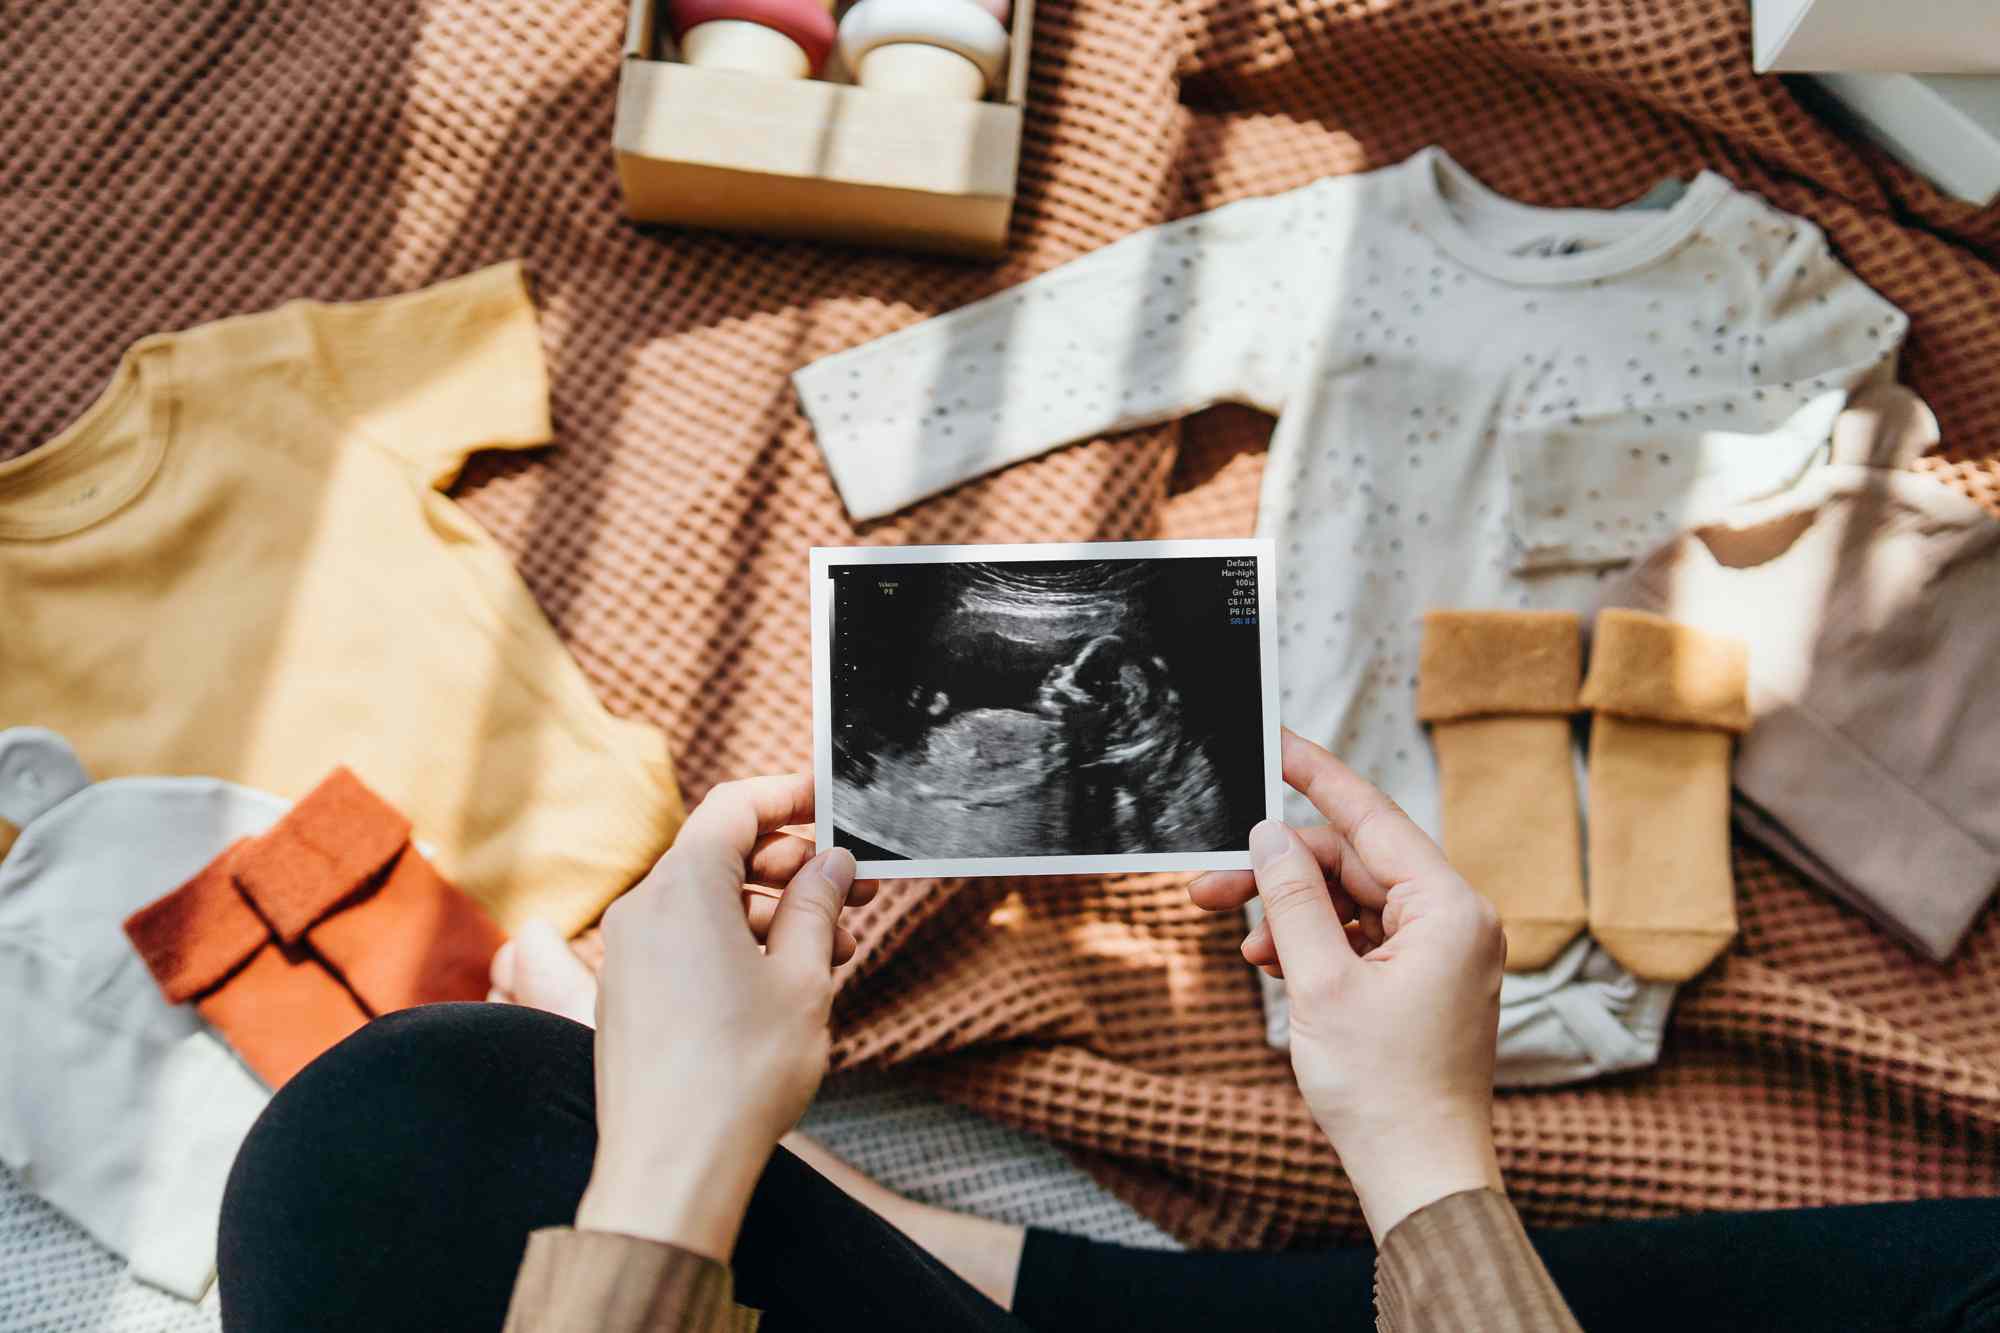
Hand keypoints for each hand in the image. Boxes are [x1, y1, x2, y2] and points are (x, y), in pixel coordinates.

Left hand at [574, 774, 872, 1260]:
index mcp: (683, 886)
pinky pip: (688, 940)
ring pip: (710, 901)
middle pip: (723, 852)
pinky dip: (739, 942)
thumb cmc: (740, 1072)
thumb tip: (830, 862)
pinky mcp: (629, 991)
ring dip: (774, 912)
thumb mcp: (803, 977)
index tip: (833, 805)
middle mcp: (644, 908)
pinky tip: (787, 979)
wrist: (672, 1166)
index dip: (789, 796)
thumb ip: (816, 904)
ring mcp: (630, 951)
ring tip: (834, 950)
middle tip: (856, 889)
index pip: (735, 805)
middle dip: (794, 865)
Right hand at [1188, 730, 1506, 1240]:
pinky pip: (1361, 936)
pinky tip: (1272, 962)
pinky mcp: (1423, 980)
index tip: (1276, 741)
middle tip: (1210, 882)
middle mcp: (1455, 920)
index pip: (1372, 818)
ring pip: (1351, 901)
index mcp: (1449, 909)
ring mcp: (1442, 951)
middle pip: (1353, 862)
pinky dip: (1315, 943)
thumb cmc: (1384, 1090)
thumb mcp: (1320, 985)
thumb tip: (1270, 837)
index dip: (1317, 776)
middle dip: (1280, 872)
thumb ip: (1292, 900)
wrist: (1421, 1174)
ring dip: (1292, 913)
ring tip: (1242, 941)